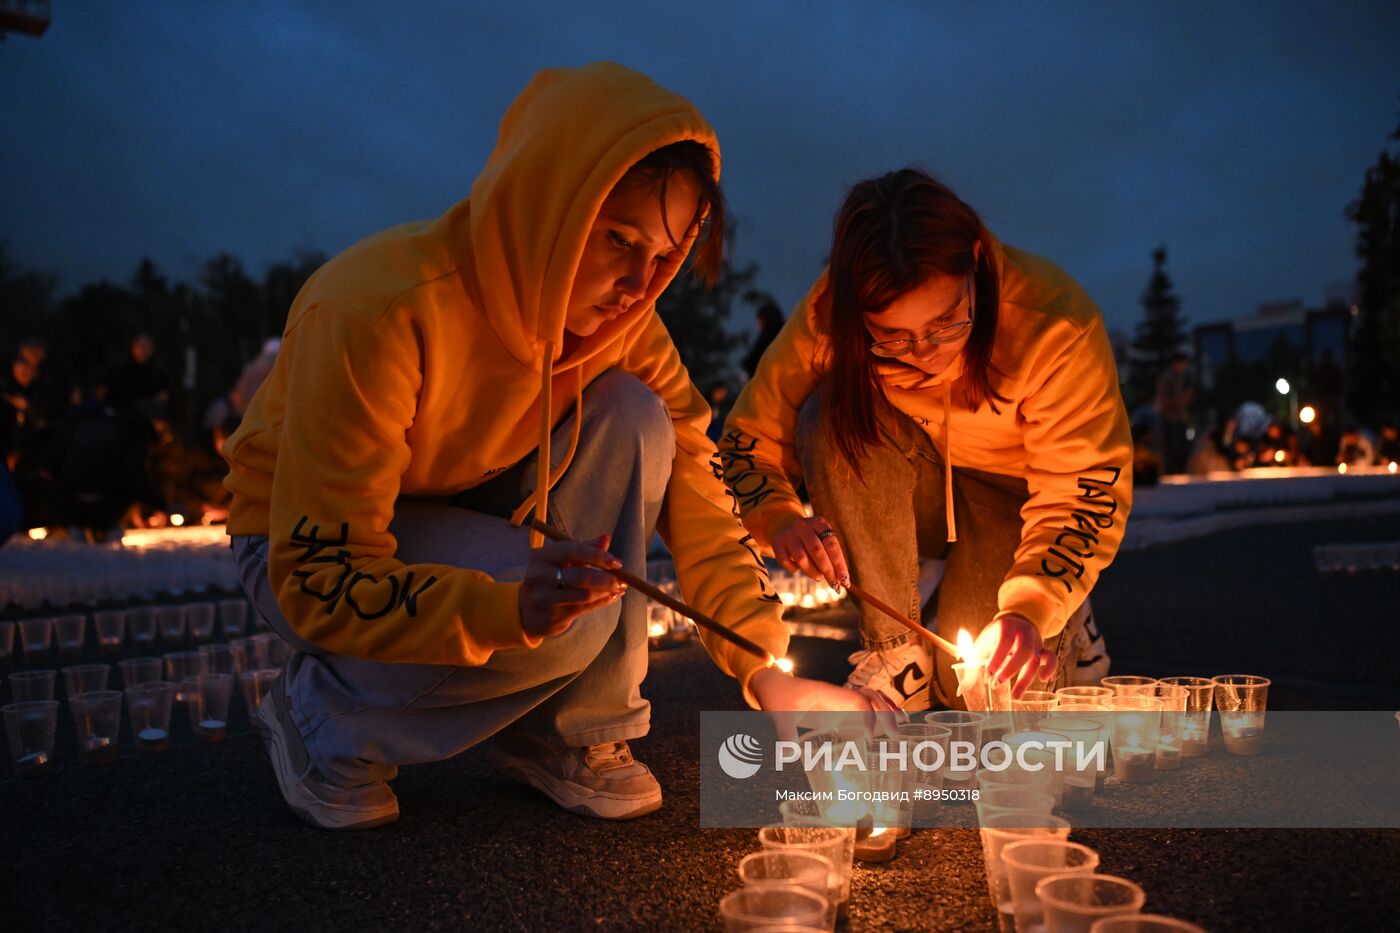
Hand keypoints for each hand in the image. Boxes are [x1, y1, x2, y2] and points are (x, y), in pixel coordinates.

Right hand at [519, 534, 626, 638]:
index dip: (597, 555)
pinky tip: (612, 597)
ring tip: (619, 588)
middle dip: (605, 578)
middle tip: (622, 580)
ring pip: (584, 595)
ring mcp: (544, 598)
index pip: (572, 551)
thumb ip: (584, 549)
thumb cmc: (549, 579)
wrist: (525, 611)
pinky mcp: (551, 616)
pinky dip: (602, 602)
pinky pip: (584, 609)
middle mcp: (540, 576)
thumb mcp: (562, 561)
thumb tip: (606, 538)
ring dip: (606, 592)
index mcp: (542, 557)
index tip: (616, 562)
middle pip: (580, 576)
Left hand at [750, 667, 906, 740]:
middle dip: (886, 714)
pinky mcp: (838, 707)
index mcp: (828, 694)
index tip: (870, 737)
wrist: (773, 685)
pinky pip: (863, 705)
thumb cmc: (777, 698)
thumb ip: (786, 735)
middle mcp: (838, 695)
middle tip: (896, 735)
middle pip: (870, 698)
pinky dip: (879, 712)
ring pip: (871, 698)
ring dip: (887, 708)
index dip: (869, 716)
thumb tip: (789, 756)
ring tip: (904, 723)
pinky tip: (888, 724)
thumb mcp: (779, 716)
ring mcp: (839, 700)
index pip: (857, 701)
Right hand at [770, 516, 848, 587]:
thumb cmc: (812, 539)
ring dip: (812, 572)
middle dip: (827, 570)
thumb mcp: (822, 540)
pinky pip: (786, 561)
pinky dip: (794, 569)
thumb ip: (831, 556)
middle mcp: (803, 525)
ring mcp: (788, 533)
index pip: (832, 545)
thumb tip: (841, 580)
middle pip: (817, 551)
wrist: (786, 526)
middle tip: (834, 584)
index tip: (845, 580)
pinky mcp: (777, 542)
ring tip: (818, 577)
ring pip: (801, 558)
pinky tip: (798, 568)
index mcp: (819, 523)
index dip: (839, 564)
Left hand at [976, 614, 1057, 698]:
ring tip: (1015, 696)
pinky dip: (1050, 669)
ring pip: (1036, 659)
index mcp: (1006, 627)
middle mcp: (1023, 632)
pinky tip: (1042, 680)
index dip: (997, 658)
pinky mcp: (1042, 649)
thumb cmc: (994, 636)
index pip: (1004, 641)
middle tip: (998, 683)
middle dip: (1011, 669)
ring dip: (1026, 678)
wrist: (1014, 620)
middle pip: (1024, 650)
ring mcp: (1035, 641)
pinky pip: (1052, 658)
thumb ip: (971, 664)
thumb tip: (961, 689)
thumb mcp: (981, 644)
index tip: (989, 673)